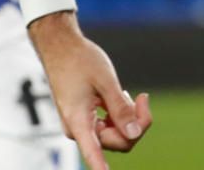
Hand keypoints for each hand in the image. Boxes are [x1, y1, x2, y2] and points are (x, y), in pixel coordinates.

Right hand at [29, 12, 151, 169]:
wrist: (60, 46)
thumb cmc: (80, 60)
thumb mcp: (106, 81)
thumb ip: (121, 109)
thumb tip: (134, 134)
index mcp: (79, 122)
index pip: (93, 153)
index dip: (101, 168)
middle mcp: (78, 129)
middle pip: (117, 142)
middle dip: (135, 124)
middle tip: (142, 97)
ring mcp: (82, 126)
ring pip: (115, 135)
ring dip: (128, 118)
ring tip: (129, 94)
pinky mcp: (85, 120)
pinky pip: (109, 127)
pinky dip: (120, 115)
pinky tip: (121, 97)